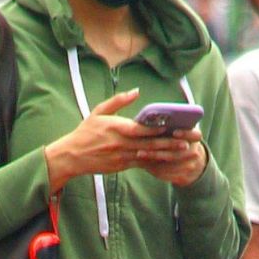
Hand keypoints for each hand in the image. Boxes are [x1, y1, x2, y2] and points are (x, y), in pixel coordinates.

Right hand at [43, 89, 196, 190]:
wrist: (72, 156)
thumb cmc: (85, 132)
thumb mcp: (98, 112)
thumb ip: (118, 101)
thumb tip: (136, 92)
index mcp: (116, 128)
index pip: (141, 129)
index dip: (158, 128)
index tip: (172, 125)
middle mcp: (121, 144)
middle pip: (150, 144)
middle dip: (169, 142)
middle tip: (187, 140)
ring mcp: (122, 157)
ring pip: (149, 155)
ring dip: (167, 153)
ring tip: (183, 150)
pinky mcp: (122, 166)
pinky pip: (142, 163)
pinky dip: (156, 161)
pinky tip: (168, 159)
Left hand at [133, 129, 208, 187]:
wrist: (190, 162)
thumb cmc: (177, 140)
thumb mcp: (178, 131)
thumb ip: (169, 126)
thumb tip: (150, 118)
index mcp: (195, 138)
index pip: (195, 135)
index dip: (186, 134)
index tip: (174, 132)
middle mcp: (195, 152)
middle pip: (178, 153)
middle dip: (159, 151)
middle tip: (143, 147)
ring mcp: (190, 166)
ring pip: (171, 165)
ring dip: (154, 160)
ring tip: (139, 154)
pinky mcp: (183, 177)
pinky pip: (167, 174)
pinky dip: (155, 169)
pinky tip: (143, 163)